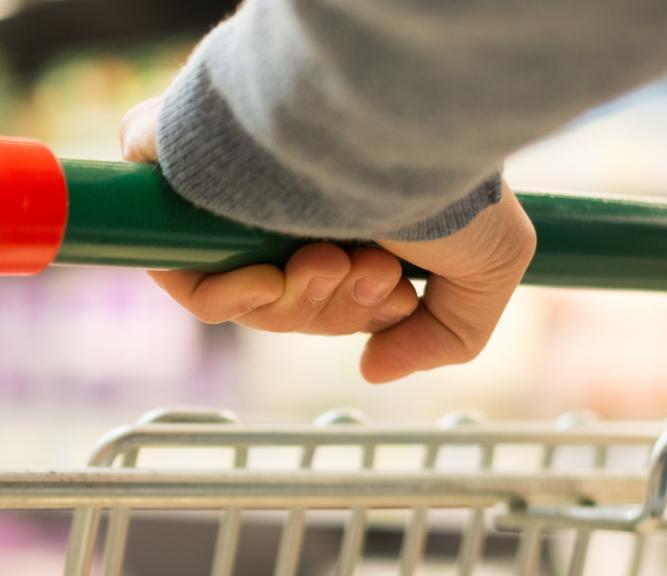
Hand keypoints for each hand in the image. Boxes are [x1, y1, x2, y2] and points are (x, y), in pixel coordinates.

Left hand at [120, 96, 535, 382]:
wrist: (390, 117)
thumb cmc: (446, 177)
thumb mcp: (489, 266)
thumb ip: (447, 334)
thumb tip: (374, 368)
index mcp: (348, 208)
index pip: (326, 293)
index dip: (355, 313)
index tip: (394, 297)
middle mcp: (289, 197)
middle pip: (284, 304)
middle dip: (330, 309)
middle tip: (367, 273)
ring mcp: (234, 191)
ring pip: (239, 297)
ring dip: (292, 303)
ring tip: (333, 260)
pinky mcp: (177, 178)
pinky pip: (180, 271)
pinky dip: (225, 296)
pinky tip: (271, 278)